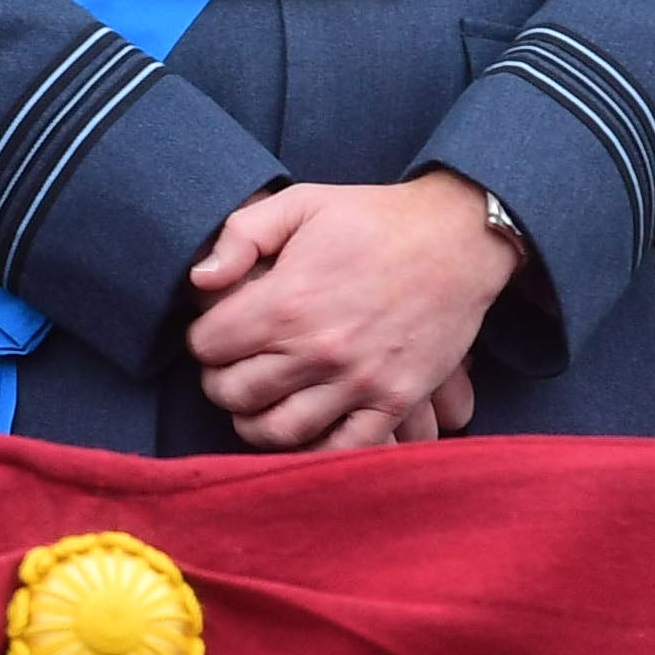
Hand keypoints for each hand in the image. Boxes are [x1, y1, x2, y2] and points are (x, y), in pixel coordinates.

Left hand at [182, 171, 520, 451]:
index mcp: (286, 302)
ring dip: (255, 422)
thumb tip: (198, 280)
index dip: (203, 338)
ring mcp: (359, 381)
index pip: (208, 346)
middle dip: (220, 382)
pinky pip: (343, 449)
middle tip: (230, 370)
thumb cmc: (370, 219)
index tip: (215, 332)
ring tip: (257, 404)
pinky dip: (314, 451)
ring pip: (279, 432)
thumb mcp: (298, 203)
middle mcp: (318, 350)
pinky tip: (303, 431)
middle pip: (235, 394)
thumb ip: (239, 236)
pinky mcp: (395, 401)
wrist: (456, 239)